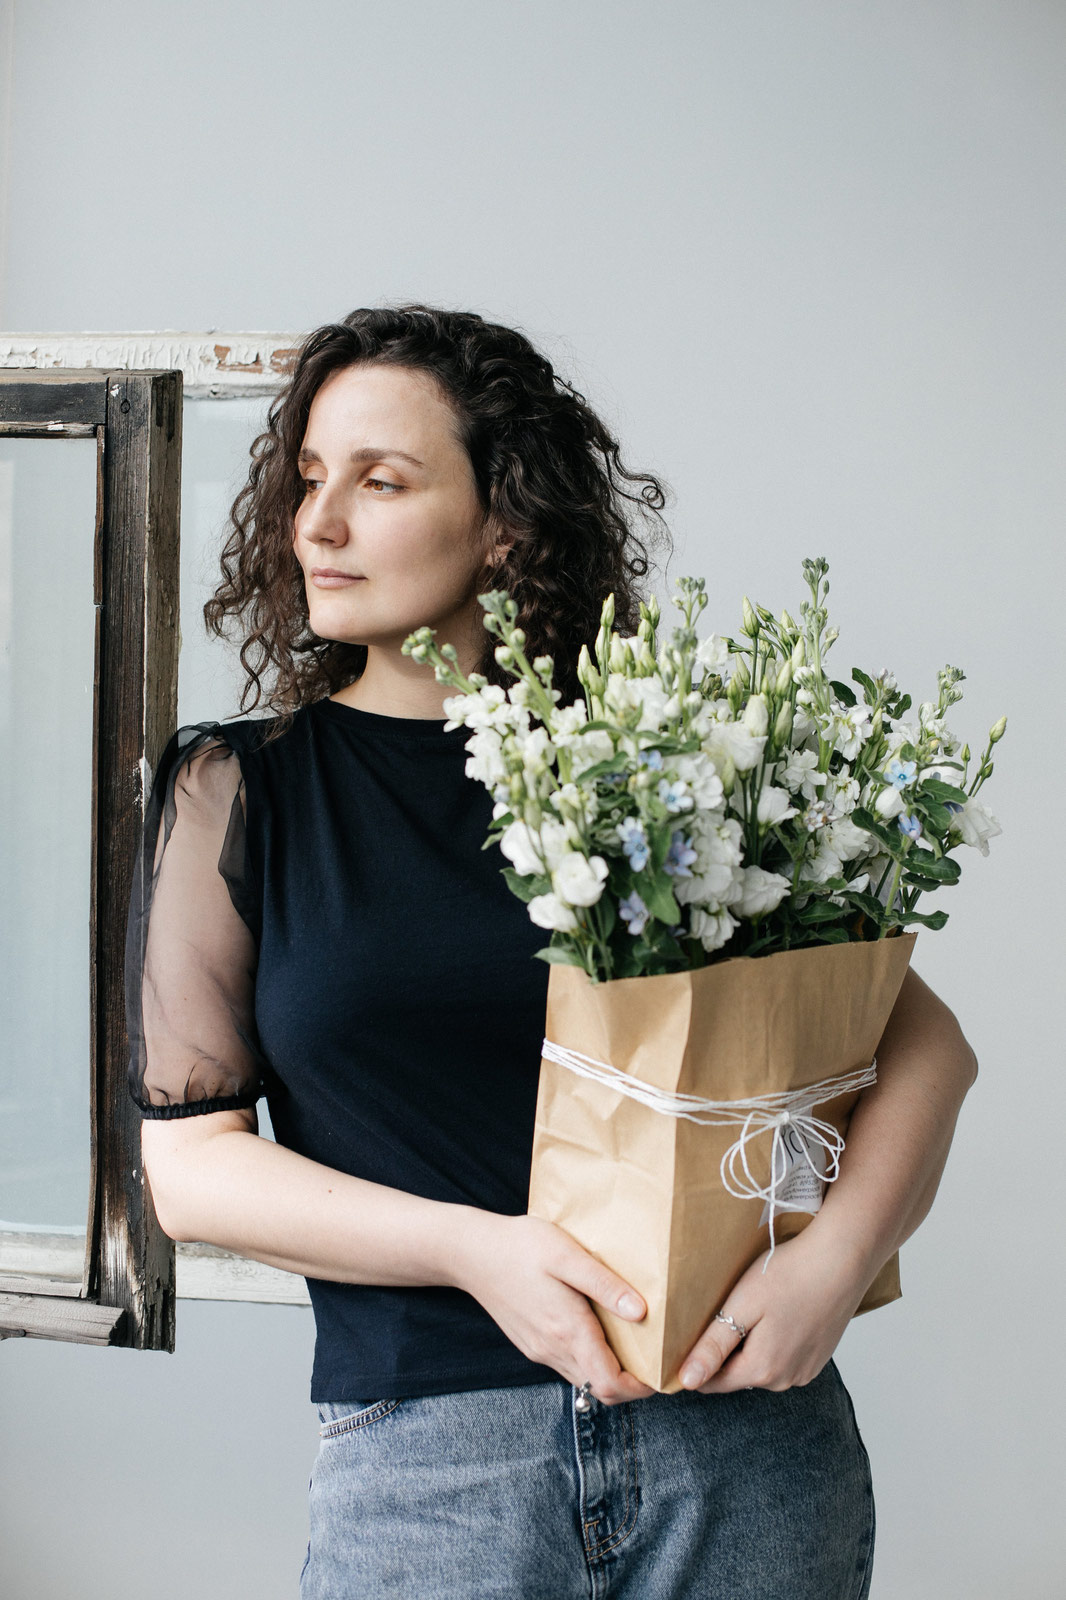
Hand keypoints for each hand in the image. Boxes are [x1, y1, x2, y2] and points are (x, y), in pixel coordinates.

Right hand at [450, 1210, 656, 1406]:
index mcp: (567, 1331)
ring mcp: (540, 1350)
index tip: (662, 1368)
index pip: (611, 1386)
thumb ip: (605, 1285)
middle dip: (633, 1384)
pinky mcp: (532, 1344)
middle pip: (601, 1390)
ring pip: (584, 1380)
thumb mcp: (566, 1255)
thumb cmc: (521, 1246)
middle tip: (655, 1357)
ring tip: (634, 1343)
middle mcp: (553, 1350)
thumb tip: (642, 1312)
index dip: (642, 1387)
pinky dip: (590, 1361)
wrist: (471, 1253)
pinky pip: (568, 1365)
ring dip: (611, 1373)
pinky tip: (599, 1332)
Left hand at [676, 1222, 874, 1393]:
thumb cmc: (789, 1275)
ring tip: (749, 1311)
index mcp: (762, 1369)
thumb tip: (687, 1381)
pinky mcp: (818, 1358)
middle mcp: (785, 1380)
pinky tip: (776, 1315)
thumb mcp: (742, 1305)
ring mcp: (805, 1371)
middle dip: (723, 1353)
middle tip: (720, 1313)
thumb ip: (714, 1346)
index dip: (695, 1364)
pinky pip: (783, 1360)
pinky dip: (773, 1344)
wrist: (842, 1261)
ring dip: (749, 1348)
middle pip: (737, 1375)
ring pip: (761, 1367)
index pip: (713, 1382)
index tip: (685, 1340)